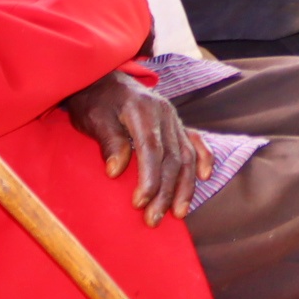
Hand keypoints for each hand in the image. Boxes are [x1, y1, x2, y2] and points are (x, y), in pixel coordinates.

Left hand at [62, 71, 211, 225]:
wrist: (102, 78)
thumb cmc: (94, 100)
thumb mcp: (93, 117)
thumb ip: (108, 141)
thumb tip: (116, 171)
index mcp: (143, 109)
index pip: (151, 149)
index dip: (148, 179)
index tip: (139, 203)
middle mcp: (164, 113)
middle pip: (172, 157)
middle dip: (166, 192)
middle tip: (153, 219)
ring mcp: (173, 118)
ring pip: (186, 155)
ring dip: (185, 186)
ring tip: (179, 213)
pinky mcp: (176, 123)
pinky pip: (195, 141)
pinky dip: (203, 159)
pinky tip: (205, 177)